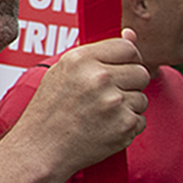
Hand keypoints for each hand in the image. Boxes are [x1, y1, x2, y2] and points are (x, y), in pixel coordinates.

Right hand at [15, 33, 150, 171]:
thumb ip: (99, 53)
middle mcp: (99, 77)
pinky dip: (126, 125)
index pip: (127, 48)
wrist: (40, 148)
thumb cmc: (50, 110)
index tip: (117, 70)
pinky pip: (140, 120)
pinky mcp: (125, 125)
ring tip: (100, 114)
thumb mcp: (64, 72)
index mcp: (81, 59)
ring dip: (127, 107)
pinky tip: (104, 128)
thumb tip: (131, 34)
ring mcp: (114, 102)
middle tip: (106, 96)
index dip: (126, 60)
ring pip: (142, 98)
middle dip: (129, 84)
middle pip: (141, 72)